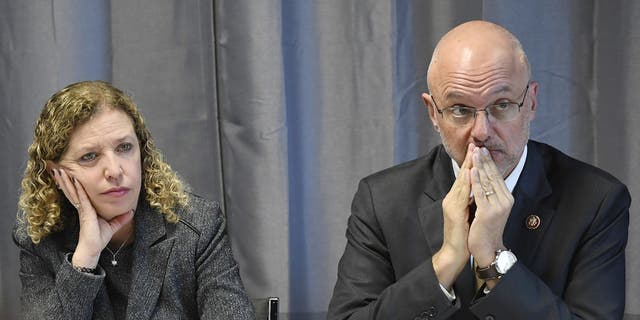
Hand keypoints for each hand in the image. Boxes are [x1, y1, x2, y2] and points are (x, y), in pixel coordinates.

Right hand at [51, 168, 133, 268]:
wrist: (93, 249)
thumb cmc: (99, 238)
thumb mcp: (113, 226)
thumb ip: (121, 218)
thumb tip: (131, 211)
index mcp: (87, 208)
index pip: (79, 192)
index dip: (73, 182)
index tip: (69, 171)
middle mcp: (82, 207)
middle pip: (72, 189)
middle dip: (65, 178)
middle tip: (59, 166)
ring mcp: (83, 209)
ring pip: (73, 191)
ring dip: (67, 180)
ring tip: (60, 170)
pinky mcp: (85, 213)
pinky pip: (81, 198)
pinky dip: (78, 189)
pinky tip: (74, 181)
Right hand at [432, 143, 474, 288]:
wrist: (455, 252)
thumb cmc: (463, 236)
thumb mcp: (467, 215)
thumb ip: (469, 202)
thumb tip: (478, 192)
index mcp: (455, 199)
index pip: (463, 178)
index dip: (470, 164)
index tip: (476, 151)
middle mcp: (451, 199)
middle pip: (461, 176)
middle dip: (469, 160)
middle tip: (475, 144)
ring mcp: (451, 204)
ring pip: (461, 181)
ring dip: (468, 166)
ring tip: (474, 153)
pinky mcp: (454, 211)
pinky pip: (462, 194)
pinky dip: (467, 182)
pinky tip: (472, 172)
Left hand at [468, 147, 513, 267]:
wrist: (487, 248)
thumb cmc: (486, 228)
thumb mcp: (490, 207)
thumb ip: (489, 193)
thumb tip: (484, 176)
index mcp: (506, 198)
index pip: (496, 175)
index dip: (488, 162)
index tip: (482, 149)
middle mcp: (505, 200)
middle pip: (493, 175)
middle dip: (484, 160)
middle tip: (478, 146)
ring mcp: (497, 206)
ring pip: (487, 181)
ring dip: (479, 166)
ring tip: (474, 153)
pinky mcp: (488, 212)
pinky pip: (480, 193)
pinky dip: (475, 181)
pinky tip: (471, 170)